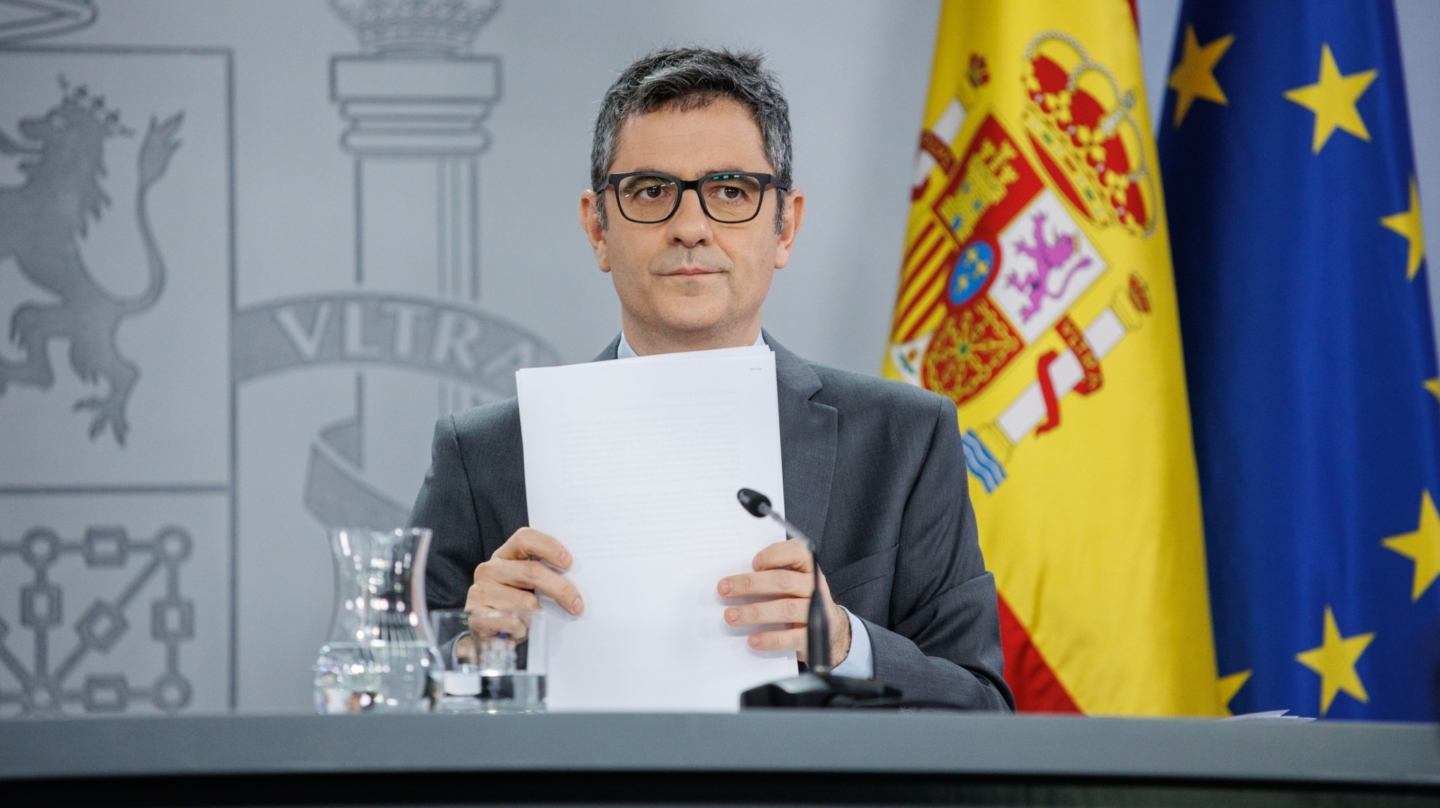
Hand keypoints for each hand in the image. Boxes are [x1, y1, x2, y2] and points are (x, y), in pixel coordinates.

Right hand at [466, 527, 583, 620]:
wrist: (488, 635)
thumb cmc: (515, 606)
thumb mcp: (528, 587)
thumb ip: (545, 577)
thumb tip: (577, 581)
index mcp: (504, 555)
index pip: (525, 538)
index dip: (549, 547)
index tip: (568, 562)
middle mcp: (489, 569)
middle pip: (532, 571)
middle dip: (560, 589)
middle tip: (577, 605)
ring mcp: (479, 592)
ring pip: (525, 602)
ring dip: (538, 617)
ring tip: (535, 623)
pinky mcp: (476, 616)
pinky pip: (512, 622)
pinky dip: (522, 630)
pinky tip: (518, 631)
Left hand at [717, 540, 850, 664]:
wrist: (830, 631)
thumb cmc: (799, 599)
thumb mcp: (792, 581)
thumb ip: (771, 573)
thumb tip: (735, 578)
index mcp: (808, 568)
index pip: (797, 552)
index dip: (774, 555)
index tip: (752, 563)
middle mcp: (814, 587)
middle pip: (783, 581)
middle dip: (750, 584)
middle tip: (724, 589)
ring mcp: (816, 612)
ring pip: (785, 609)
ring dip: (754, 612)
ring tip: (731, 615)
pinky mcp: (814, 637)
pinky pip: (791, 638)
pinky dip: (770, 639)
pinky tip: (752, 639)